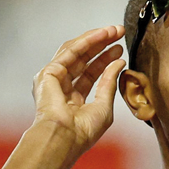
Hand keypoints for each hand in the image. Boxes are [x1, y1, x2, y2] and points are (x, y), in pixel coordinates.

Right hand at [32, 25, 125, 154]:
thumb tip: (119, 62)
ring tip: (114, 30)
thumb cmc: (83, 131)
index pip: (90, 74)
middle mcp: (61, 88)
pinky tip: (102, 35)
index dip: (105, 61)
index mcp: (73, 100)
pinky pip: (70, 52)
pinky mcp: (48, 73)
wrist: (65, 138)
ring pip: (76, 52)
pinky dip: (87, 42)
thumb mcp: (104, 106)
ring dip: (95, 39)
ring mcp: (53, 79)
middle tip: (119, 33)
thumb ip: (109, 83)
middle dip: (101, 45)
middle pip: (83, 60)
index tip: (120, 50)